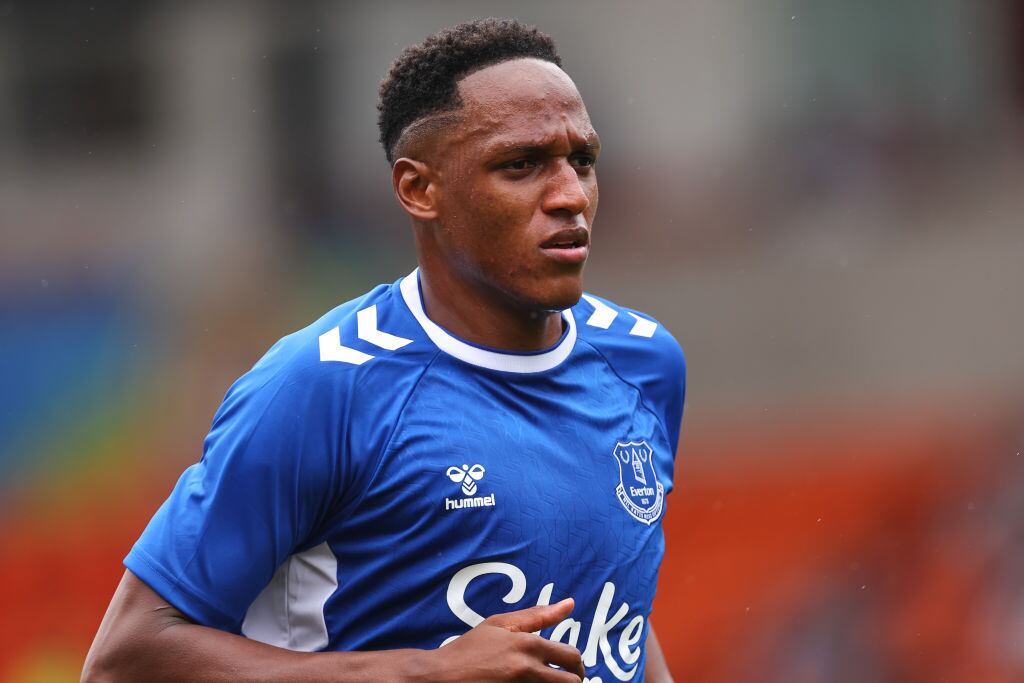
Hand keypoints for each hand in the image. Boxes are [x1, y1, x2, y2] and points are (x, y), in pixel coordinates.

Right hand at [426, 598, 585, 681]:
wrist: (440, 677)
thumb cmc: (469, 649)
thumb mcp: (500, 624)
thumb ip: (537, 615)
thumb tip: (570, 604)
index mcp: (528, 645)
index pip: (572, 657)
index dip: (576, 665)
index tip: (572, 669)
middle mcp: (528, 670)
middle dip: (573, 681)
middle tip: (564, 680)